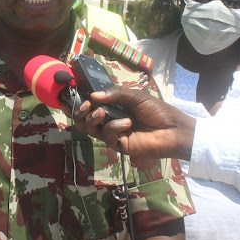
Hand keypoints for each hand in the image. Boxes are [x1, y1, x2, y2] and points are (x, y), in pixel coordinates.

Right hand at [72, 87, 195, 159]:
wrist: (172, 129)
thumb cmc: (156, 110)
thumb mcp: (135, 96)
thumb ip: (114, 94)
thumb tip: (93, 96)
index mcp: (113, 106)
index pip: (91, 104)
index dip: (78, 102)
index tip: (66, 98)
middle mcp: (109, 119)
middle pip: (85, 118)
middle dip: (80, 111)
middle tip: (85, 105)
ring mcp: (113, 133)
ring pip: (90, 128)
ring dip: (92, 118)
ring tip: (101, 112)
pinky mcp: (118, 145)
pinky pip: (107, 136)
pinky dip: (113, 127)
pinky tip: (126, 124)